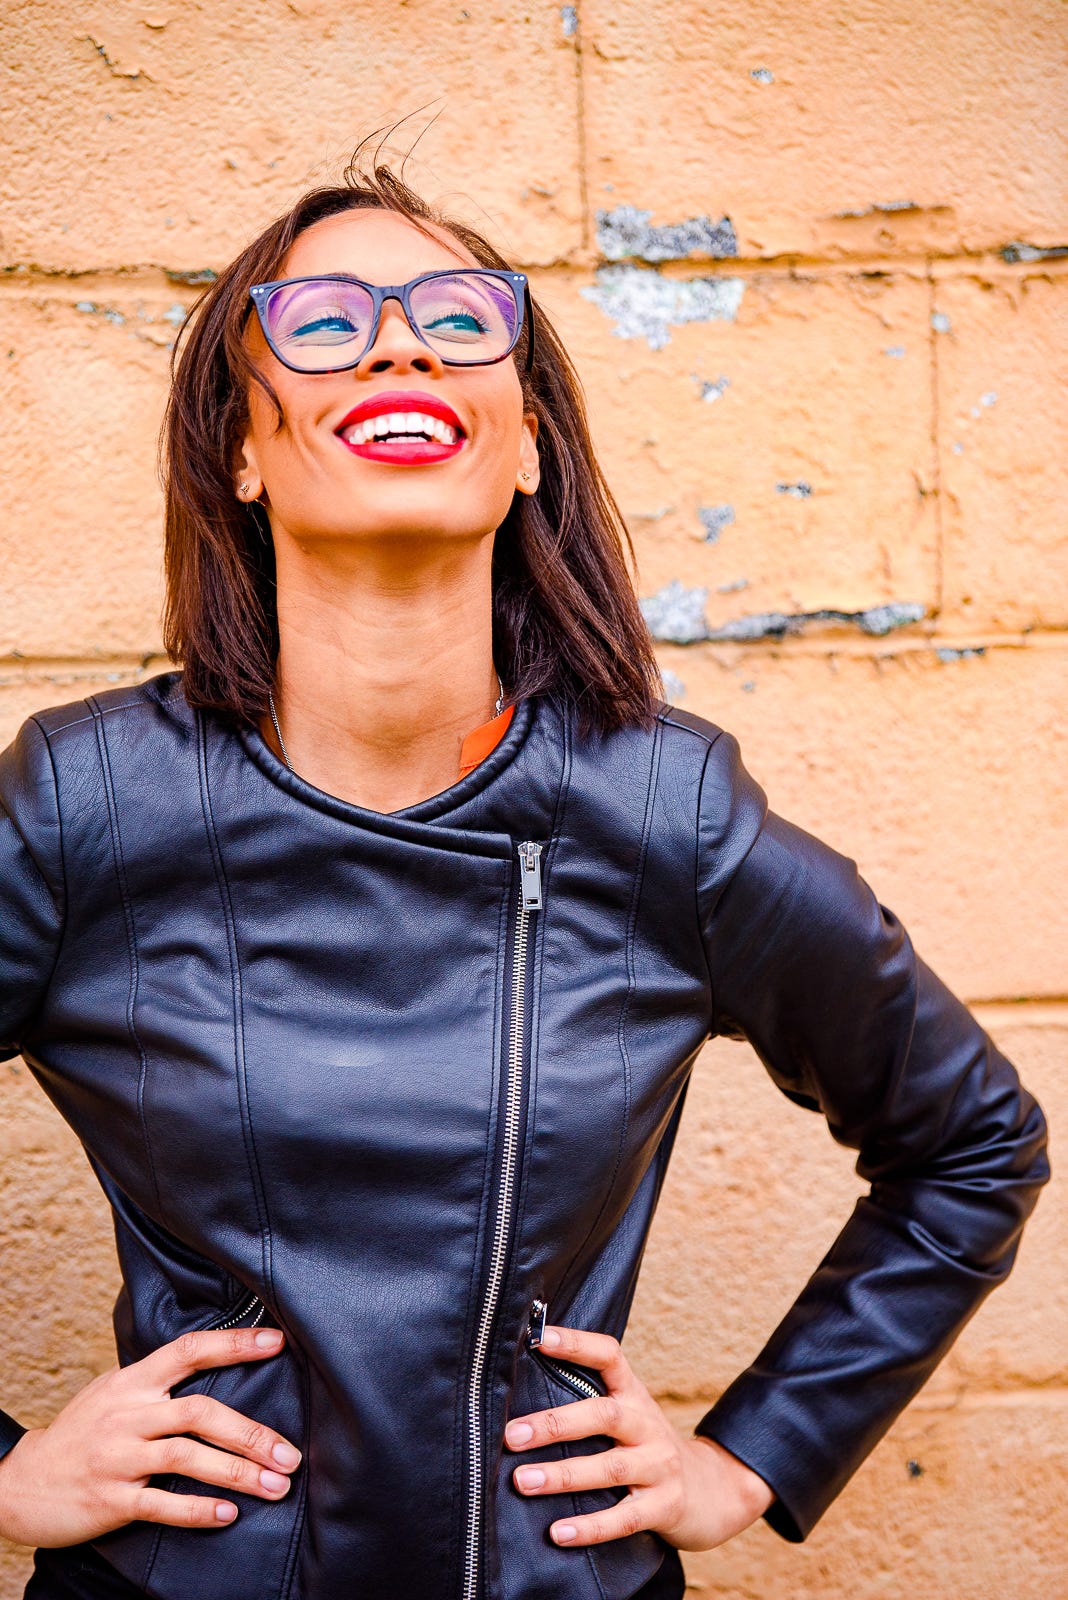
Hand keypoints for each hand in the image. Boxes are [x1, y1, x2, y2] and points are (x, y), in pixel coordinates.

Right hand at [0, 1326, 301, 1547]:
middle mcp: (128, 1415)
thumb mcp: (114, 1392)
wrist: (20, 1482)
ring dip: (238, 1473)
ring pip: (187, 1459)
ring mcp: (118, 1458)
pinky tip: (229, 1513)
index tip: (278, 1342)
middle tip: (291, 1454)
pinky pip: (161, 1505)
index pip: (190, 1350)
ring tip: (276, 1485)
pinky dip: (198, 1510)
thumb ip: (158, 1381)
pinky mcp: (111, 1500)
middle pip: (199, 1412)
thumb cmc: (80, 1433)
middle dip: (251, 1433)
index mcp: (133, 1382)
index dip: (235, 1344)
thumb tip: (215, 1365)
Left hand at [506, 1324, 773, 1551]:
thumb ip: (588, 1403)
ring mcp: (660, 1466)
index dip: (575, 1343)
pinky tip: (558, 1533)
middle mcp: (648, 1424)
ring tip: (523, 1481)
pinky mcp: (666, 1507)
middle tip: (512, 1435)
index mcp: (634, 1395)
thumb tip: (518, 1394)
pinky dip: (590, 1527)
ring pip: (610, 1468)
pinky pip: (625, 1518)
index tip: (536, 1337)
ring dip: (563, 1475)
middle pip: (605, 1415)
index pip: (609, 1356)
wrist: (713, 1490)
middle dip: (556, 1424)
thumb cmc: (648, 1448)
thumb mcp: (628, 1416)